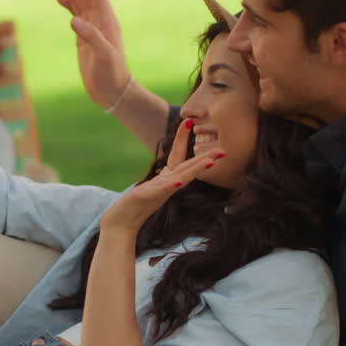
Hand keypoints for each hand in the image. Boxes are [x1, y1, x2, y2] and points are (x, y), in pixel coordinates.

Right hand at [54, 0, 133, 109]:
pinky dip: (67, 4)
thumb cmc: (112, 74)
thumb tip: (72, 20)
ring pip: (78, 1)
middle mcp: (100, 21)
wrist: (112, 91)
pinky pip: (75, 14)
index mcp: (107, 22)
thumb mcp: (104, 56)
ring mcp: (92, 28)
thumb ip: (90, 37)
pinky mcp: (84, 37)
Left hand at [99, 117, 224, 234]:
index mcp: (167, 181)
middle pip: (188, 170)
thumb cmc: (134, 207)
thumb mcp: (152, 188)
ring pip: (180, 179)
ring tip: (210, 162)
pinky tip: (177, 182)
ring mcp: (158, 193)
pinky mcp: (146, 199)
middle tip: (224, 150)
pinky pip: (159, 191)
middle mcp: (166, 187)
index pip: (179, 158)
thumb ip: (164, 180)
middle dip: (206, 159)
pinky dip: (169, 186)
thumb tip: (171, 171)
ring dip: (195, 170)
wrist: (120, 225)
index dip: (182, 139)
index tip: (187, 120)